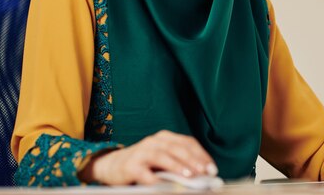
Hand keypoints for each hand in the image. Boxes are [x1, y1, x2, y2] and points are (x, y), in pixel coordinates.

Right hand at [78, 130, 217, 184]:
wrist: (111, 166)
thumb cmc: (143, 164)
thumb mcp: (162, 160)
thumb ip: (178, 163)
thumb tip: (201, 175)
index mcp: (164, 138)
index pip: (187, 142)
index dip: (201, 154)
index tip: (211, 168)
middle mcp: (154, 141)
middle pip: (177, 148)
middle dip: (192, 160)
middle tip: (204, 172)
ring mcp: (141, 152)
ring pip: (162, 156)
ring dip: (177, 166)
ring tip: (189, 175)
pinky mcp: (130, 165)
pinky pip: (144, 172)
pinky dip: (155, 179)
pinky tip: (163, 185)